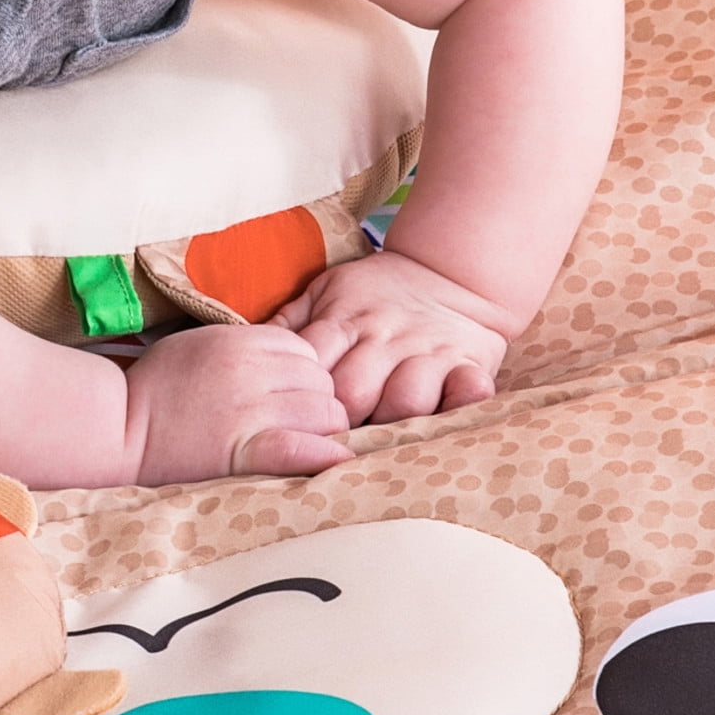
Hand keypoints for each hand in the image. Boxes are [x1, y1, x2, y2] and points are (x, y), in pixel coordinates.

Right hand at [123, 321, 351, 485]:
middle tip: (297, 423)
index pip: (307, 351)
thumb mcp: (200, 344)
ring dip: (322, 429)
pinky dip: (327, 455)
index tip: (290, 395)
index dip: (305, 375)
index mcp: (242, 341)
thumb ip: (246, 347)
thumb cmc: (155, 388)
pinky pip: (303, 449)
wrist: (118, 429)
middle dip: (318, 402)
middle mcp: (251, 372)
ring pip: (325, 413)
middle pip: (322, 381)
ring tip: (303, 441)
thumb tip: (290, 361)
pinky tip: (338, 461)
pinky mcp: (244, 452)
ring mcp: (250, 412)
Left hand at [278, 250, 510, 424]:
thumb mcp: (328, 292)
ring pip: (407, 401)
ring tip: (382, 439)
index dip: (300, 400)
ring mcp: (429, 352)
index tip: (292, 422)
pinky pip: (468, 391)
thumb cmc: (377, 292)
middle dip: (340, 422)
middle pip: (354, 393)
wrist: (450, 270)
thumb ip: (291, 323)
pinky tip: (449, 414)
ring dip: (393, 423)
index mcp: (345, 322)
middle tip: (333, 444)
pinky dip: (462, 405)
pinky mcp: (469, 363)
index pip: (314, 368)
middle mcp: (386, 339)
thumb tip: (245, 346)